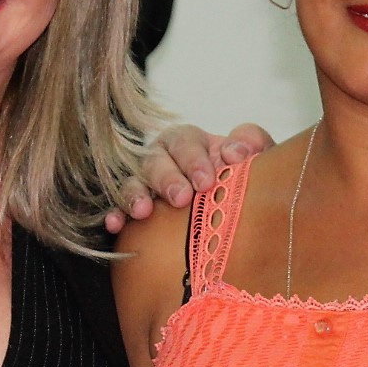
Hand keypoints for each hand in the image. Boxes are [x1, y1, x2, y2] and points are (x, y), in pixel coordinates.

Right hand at [102, 122, 273, 231]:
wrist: (231, 208)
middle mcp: (162, 159)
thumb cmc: (239, 177)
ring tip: (143, 211)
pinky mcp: (134, 208)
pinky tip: (115, 225)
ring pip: (133, 182)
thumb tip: (234, 152)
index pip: (184, 142)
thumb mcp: (252, 155)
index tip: (206, 181)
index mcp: (188, 142)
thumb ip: (251, 142)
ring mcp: (145, 184)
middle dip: (167, 178)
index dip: (193, 160)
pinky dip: (115, 214)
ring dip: (135, 195)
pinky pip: (117, 208)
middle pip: (155, 160)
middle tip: (181, 198)